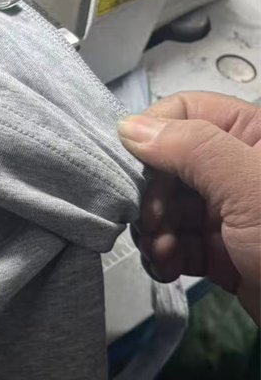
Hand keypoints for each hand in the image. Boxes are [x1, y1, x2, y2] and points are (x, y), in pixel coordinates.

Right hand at [117, 91, 260, 325]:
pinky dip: (165, 256)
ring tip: (162, 253)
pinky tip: (168, 268)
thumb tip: (131, 127)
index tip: (132, 168)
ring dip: (154, 231)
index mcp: (255, 135)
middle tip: (152, 222)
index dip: (153, 136)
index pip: (187, 112)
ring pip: (168, 207)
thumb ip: (192, 148)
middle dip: (152, 194)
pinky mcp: (225, 253)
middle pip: (169, 163)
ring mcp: (232, 212)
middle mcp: (241, 168)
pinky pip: (178, 244)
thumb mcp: (250, 186)